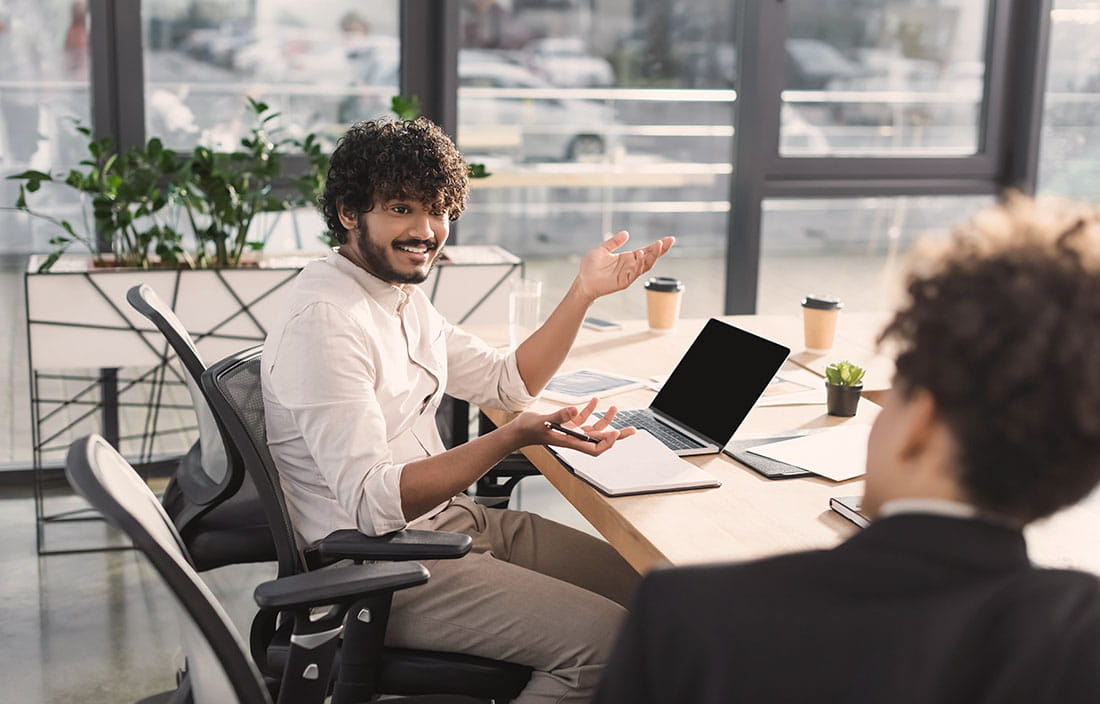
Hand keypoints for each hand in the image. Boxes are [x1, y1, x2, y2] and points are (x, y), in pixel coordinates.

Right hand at [510, 398, 635, 455]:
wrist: (518, 430)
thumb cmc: (527, 430)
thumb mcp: (543, 420)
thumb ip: (560, 415)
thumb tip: (574, 409)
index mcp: (569, 442)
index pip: (593, 448)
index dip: (606, 443)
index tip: (615, 433)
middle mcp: (573, 438)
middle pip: (600, 440)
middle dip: (617, 435)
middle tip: (632, 430)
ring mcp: (571, 432)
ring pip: (594, 428)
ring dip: (606, 419)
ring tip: (615, 408)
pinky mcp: (567, 424)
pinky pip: (583, 419)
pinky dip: (590, 410)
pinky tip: (594, 401)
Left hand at [574, 231, 674, 301]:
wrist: (583, 281)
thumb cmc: (590, 267)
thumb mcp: (602, 249)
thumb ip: (613, 242)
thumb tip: (626, 233)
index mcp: (627, 258)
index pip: (646, 251)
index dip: (658, 246)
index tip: (669, 239)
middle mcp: (630, 266)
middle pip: (650, 258)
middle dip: (660, 250)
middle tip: (669, 241)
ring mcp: (628, 274)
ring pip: (645, 265)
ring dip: (652, 256)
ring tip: (658, 245)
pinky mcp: (624, 281)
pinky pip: (635, 273)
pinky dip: (639, 264)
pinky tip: (640, 254)